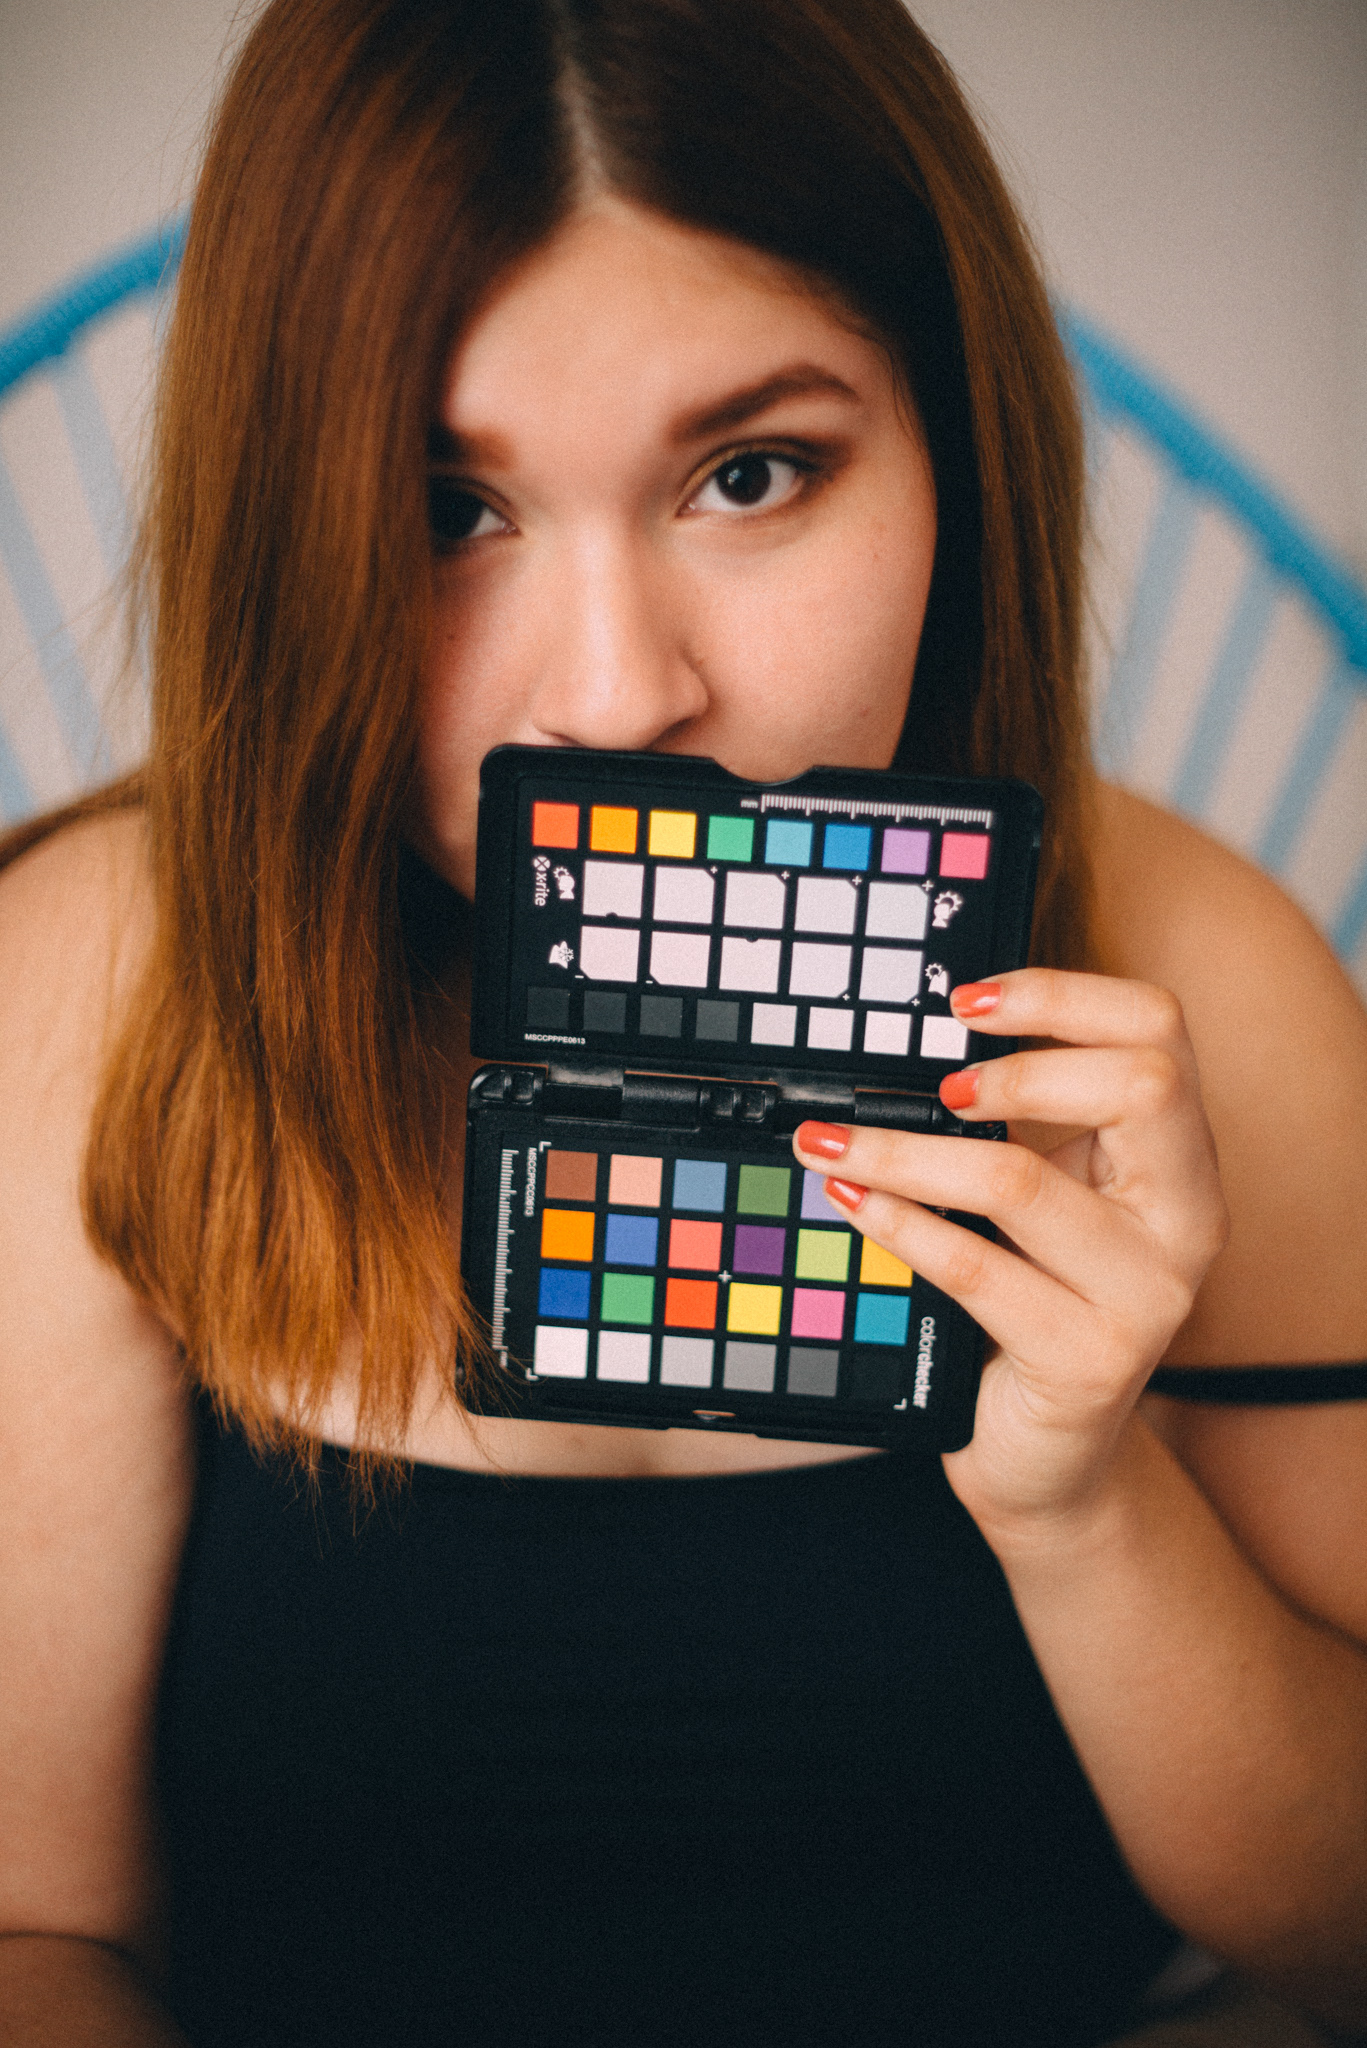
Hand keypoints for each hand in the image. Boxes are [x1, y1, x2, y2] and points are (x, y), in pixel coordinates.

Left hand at [792, 969, 1228, 1539]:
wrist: (1047, 1455)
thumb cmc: (1036, 1303)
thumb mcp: (1044, 1199)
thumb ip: (1019, 1123)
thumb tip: (916, 1038)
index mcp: (1179, 1158)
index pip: (1159, 1030)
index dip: (1062, 996)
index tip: (965, 1001)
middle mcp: (1186, 1219)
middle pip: (1141, 1084)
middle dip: (1020, 1068)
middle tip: (938, 1087)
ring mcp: (1147, 1295)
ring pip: (1022, 1181)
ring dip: (907, 1152)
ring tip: (831, 1142)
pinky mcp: (1088, 1360)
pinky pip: (975, 1270)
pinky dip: (898, 1224)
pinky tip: (851, 1201)